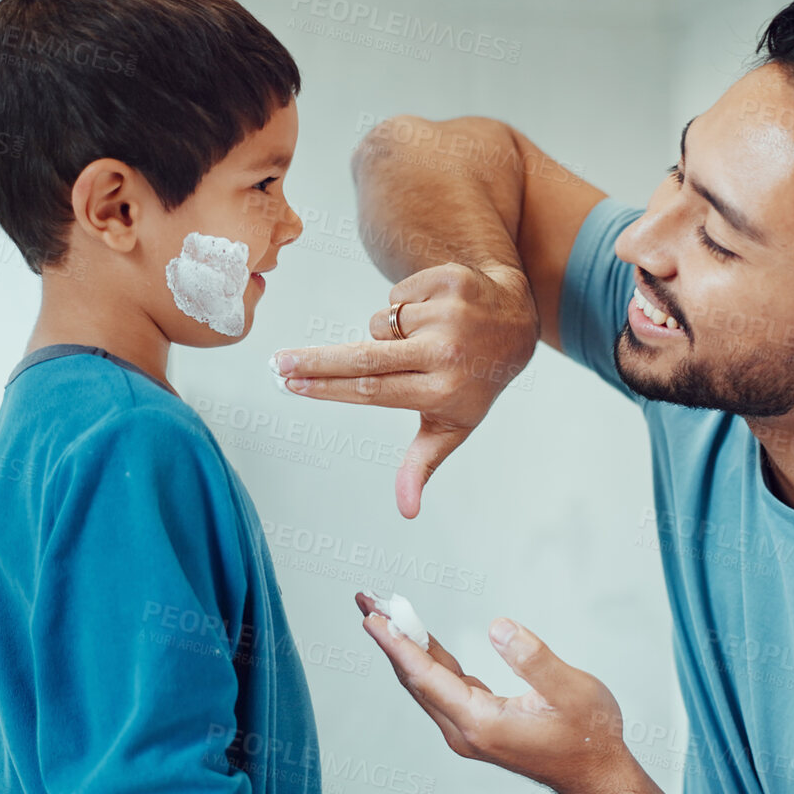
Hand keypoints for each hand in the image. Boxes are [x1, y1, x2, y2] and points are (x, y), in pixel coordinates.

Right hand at [274, 263, 537, 518]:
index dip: (327, 388)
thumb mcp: (453, 425)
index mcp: (442, 391)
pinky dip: (405, 304)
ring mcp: (449, 314)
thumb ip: (422, 464)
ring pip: (381, 322)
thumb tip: (407, 511)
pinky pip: (397, 293)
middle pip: (364, 357)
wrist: (515, 324)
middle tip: (278, 362)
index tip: (292, 385)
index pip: (371, 390)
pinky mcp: (450, 282)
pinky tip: (432, 312)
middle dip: (315, 361)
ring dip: (388, 331)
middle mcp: (446, 353)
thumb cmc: (472, 381)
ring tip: (422, 338)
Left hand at [351, 592, 633, 793]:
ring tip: (383, 611)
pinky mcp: (475, 723)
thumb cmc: (588, 734)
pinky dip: (426, 659)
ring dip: (404, 646)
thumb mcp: (570, 690)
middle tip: (367, 600)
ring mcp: (467, 729)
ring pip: (425, 682)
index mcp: (480, 722)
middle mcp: (464, 730)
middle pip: (415, 678)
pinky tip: (420, 639)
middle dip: (390, 637)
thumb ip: (533, 658)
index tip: (371, 617)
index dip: (397, 644)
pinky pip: (439, 687)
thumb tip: (497, 627)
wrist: (594, 774)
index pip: (426, 677)